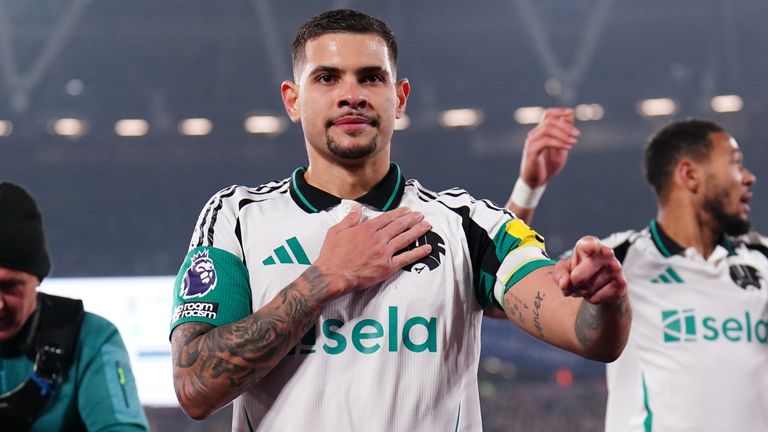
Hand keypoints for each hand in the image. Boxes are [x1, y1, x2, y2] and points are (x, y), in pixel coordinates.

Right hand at [313, 205, 432, 294]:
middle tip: (421, 215)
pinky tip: (427, 248)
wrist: (333, 275)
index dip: (399, 213)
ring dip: (418, 231)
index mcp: (367, 229)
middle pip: (399, 226)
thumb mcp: (336, 231)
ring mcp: (384, 252)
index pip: (387, 218)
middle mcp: (378, 238)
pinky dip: (418, 252)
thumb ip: (349, 219)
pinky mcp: (388, 266)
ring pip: (405, 238)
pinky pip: (407, 258)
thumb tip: (357, 209)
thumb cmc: (332, 255)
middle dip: (412, 219)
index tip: (407, 210)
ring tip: (427, 226)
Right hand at [519, 107, 579, 186]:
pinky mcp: (531, 151)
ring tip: (574, 142)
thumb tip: (570, 115)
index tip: (571, 112)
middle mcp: (534, 134)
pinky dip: (559, 143)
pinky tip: (568, 148)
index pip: (547, 114)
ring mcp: (531, 142)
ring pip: (547, 129)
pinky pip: (545, 141)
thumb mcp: (561, 146)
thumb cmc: (548, 164)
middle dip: (566, 126)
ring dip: (563, 135)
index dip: (559, 111)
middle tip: (577, 135)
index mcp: (541, 131)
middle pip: (549, 121)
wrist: (538, 181)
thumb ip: (564, 133)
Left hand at [554, 236, 626, 303]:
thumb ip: (560, 274)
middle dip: (573, 283)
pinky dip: (591, 298)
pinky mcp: (621, 284)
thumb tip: (564, 284)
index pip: (589, 244)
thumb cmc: (578, 271)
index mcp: (589, 244)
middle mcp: (605, 253)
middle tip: (574, 282)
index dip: (589, 247)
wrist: (600, 285)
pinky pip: (597, 297)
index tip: (590, 247)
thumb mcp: (563, 270)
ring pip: (588, 288)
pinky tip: (595, 292)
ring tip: (585, 286)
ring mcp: (616, 268)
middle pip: (582, 274)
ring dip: (582, 291)